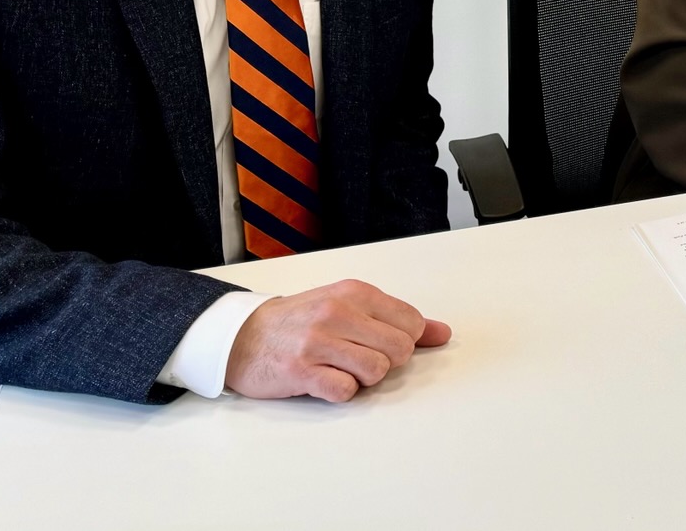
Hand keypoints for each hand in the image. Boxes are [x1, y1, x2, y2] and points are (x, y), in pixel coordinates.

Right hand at [225, 279, 450, 402]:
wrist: (243, 335)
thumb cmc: (301, 321)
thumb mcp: (349, 306)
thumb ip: (397, 319)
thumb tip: (442, 333)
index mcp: (355, 292)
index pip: (412, 322)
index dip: (404, 341)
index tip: (381, 342)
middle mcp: (338, 312)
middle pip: (400, 350)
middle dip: (386, 362)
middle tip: (359, 357)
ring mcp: (318, 342)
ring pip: (377, 371)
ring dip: (364, 378)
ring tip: (342, 368)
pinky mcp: (301, 371)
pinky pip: (345, 391)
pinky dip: (342, 392)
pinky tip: (325, 380)